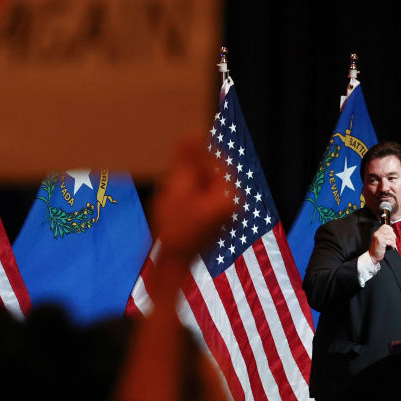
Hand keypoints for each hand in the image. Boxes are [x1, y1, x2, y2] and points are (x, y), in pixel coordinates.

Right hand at [152, 137, 234, 262]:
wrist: (170, 266)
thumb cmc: (174, 229)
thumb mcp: (177, 189)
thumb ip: (188, 160)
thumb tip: (193, 133)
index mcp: (229, 195)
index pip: (215, 161)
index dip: (196, 154)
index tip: (177, 153)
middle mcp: (231, 205)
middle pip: (210, 173)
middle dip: (189, 171)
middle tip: (171, 179)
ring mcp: (223, 214)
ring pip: (203, 186)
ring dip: (185, 184)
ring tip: (169, 194)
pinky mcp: (213, 221)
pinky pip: (200, 199)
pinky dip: (186, 196)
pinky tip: (172, 204)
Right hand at [369, 224, 397, 263]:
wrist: (372, 255)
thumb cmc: (377, 249)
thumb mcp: (379, 240)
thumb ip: (384, 235)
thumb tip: (392, 233)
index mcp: (376, 232)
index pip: (385, 226)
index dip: (390, 230)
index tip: (391, 235)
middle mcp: (377, 233)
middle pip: (390, 231)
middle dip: (393, 237)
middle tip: (392, 242)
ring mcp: (378, 237)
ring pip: (391, 236)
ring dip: (393, 242)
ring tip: (391, 245)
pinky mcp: (381, 241)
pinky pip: (390, 241)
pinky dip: (392, 245)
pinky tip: (390, 247)